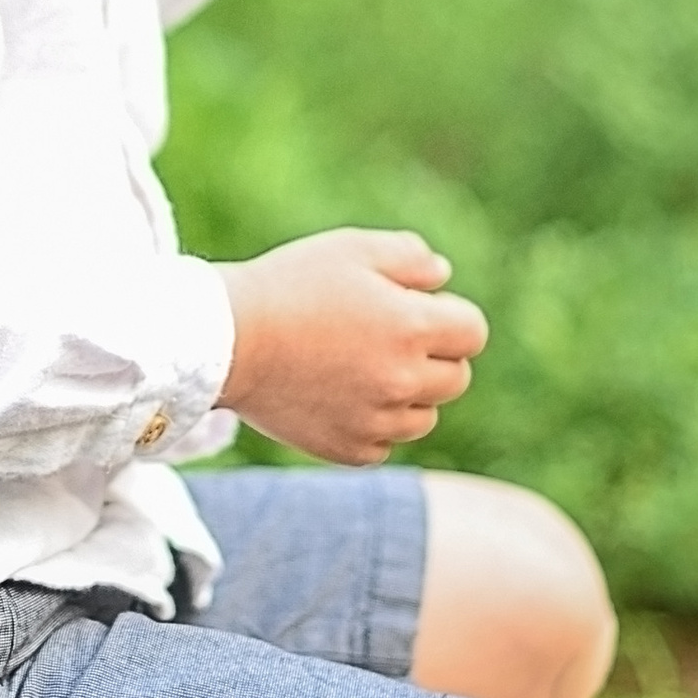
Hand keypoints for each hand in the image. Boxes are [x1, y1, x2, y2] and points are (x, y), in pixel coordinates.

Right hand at [217, 229, 485, 464]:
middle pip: (456, 378)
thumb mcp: (352, 248)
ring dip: (407, 395)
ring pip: (424, 416)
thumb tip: (443, 278)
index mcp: (412, 327)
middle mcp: (403, 380)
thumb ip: (411, 257)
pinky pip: (384, 444)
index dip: (450, 316)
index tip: (417, 309)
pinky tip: (337, 396)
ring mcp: (377, 421)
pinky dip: (372, 424)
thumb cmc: (288, 285)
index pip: (473, 332)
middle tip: (386, 338)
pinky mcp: (348, 449)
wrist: (225, 341)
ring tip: (360, 368)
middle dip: (434, 356)